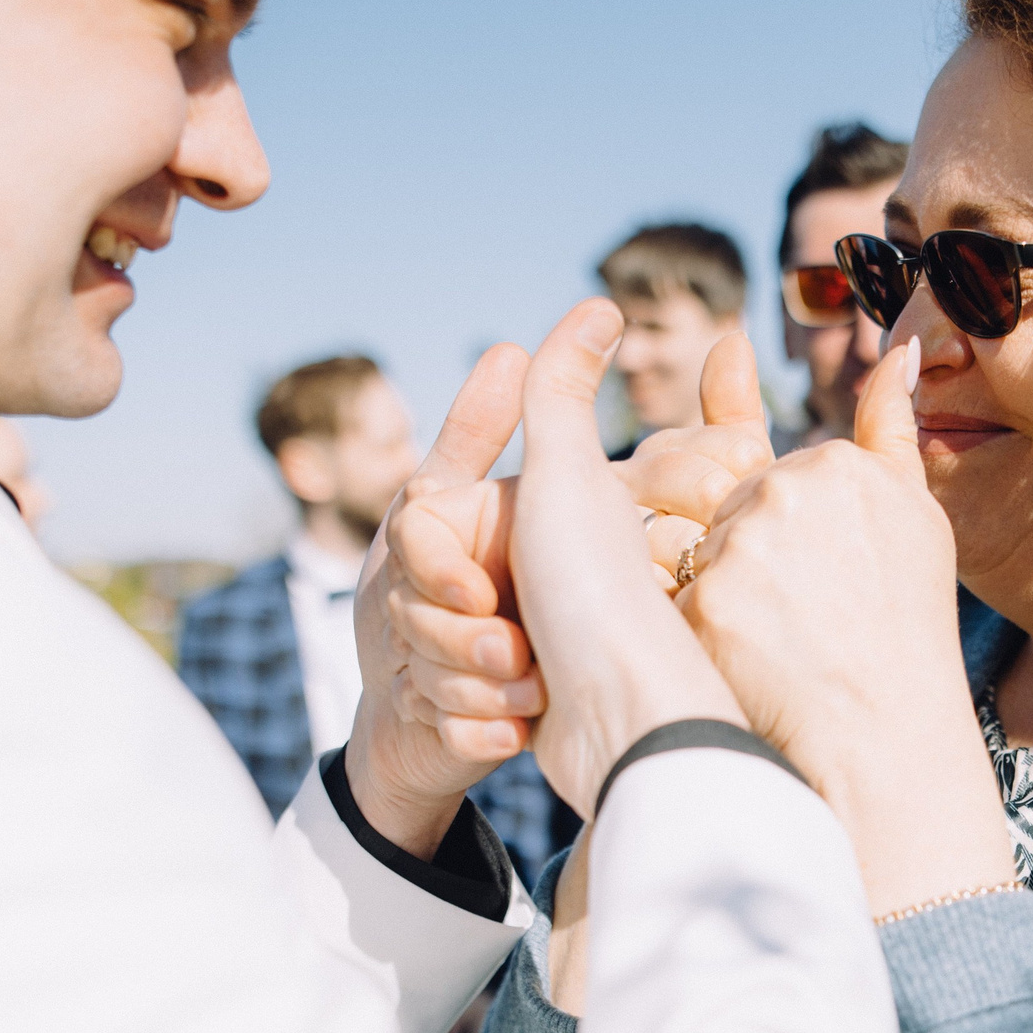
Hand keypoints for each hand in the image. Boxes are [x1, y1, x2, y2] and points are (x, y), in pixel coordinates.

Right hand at [350, 331, 770, 858]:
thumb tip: (603, 299)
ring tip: (534, 687)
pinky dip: (481, 733)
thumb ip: (558, 391)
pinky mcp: (495, 724)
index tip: (481, 591)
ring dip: (476, 690)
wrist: (622, 728)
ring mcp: (499, 655)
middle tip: (518, 647)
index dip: (439, 575)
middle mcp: (502, 586)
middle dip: (459, 641)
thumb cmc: (595, 594)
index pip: (412, 549)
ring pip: (424, 675)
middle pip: (410, 614)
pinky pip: (446, 730)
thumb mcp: (567, 479)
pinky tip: (524, 730)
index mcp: (504, 530)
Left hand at [680, 340, 1014, 917]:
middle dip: (720, 554)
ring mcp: (741, 546)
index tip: (779, 567)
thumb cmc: (903, 640)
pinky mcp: (702, 604)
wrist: (885, 748)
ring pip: (676, 546)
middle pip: (711, 503)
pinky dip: (673, 633)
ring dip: (691, 591)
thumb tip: (897, 353)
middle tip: (773, 618)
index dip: (759, 524)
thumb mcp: (915, 520)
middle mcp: (786, 492)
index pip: (757, 467)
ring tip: (750, 646)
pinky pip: (658, 598)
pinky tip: (716, 665)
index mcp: (834, 466)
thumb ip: (891, 431)